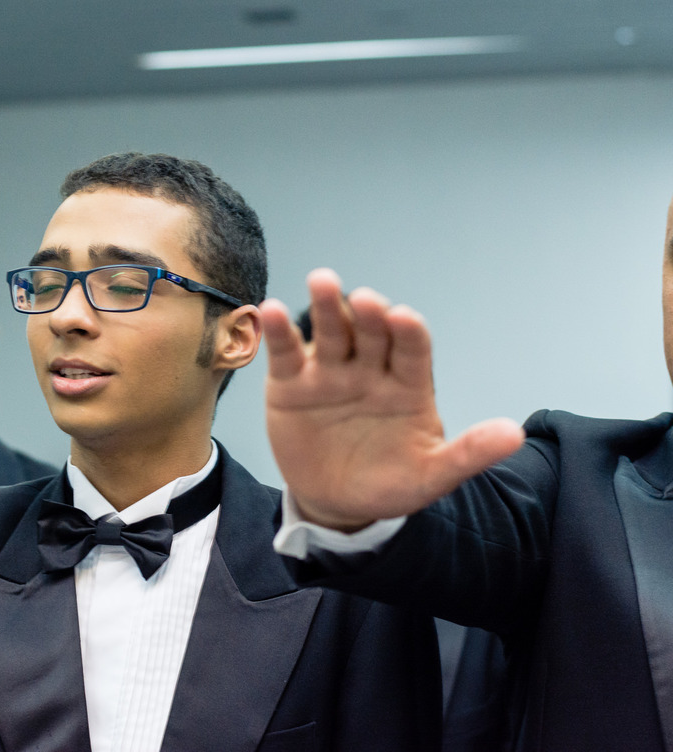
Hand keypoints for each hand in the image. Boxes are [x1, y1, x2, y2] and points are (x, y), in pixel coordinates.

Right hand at [262, 269, 524, 530]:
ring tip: (322, 281)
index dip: (408, 332)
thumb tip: (515, 435)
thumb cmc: (390, 483)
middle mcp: (370, 368)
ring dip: (326, 304)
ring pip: (330, 331)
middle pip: (370, 331)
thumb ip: (468, 454)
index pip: (412, 349)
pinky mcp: (291, 382)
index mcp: (407, 383)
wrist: (337, 504)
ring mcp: (330, 372)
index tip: (404, 318)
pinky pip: (286, 352)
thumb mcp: (431, 475)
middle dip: (368, 313)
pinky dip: (278, 331)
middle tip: (364, 299)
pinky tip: (271, 309)